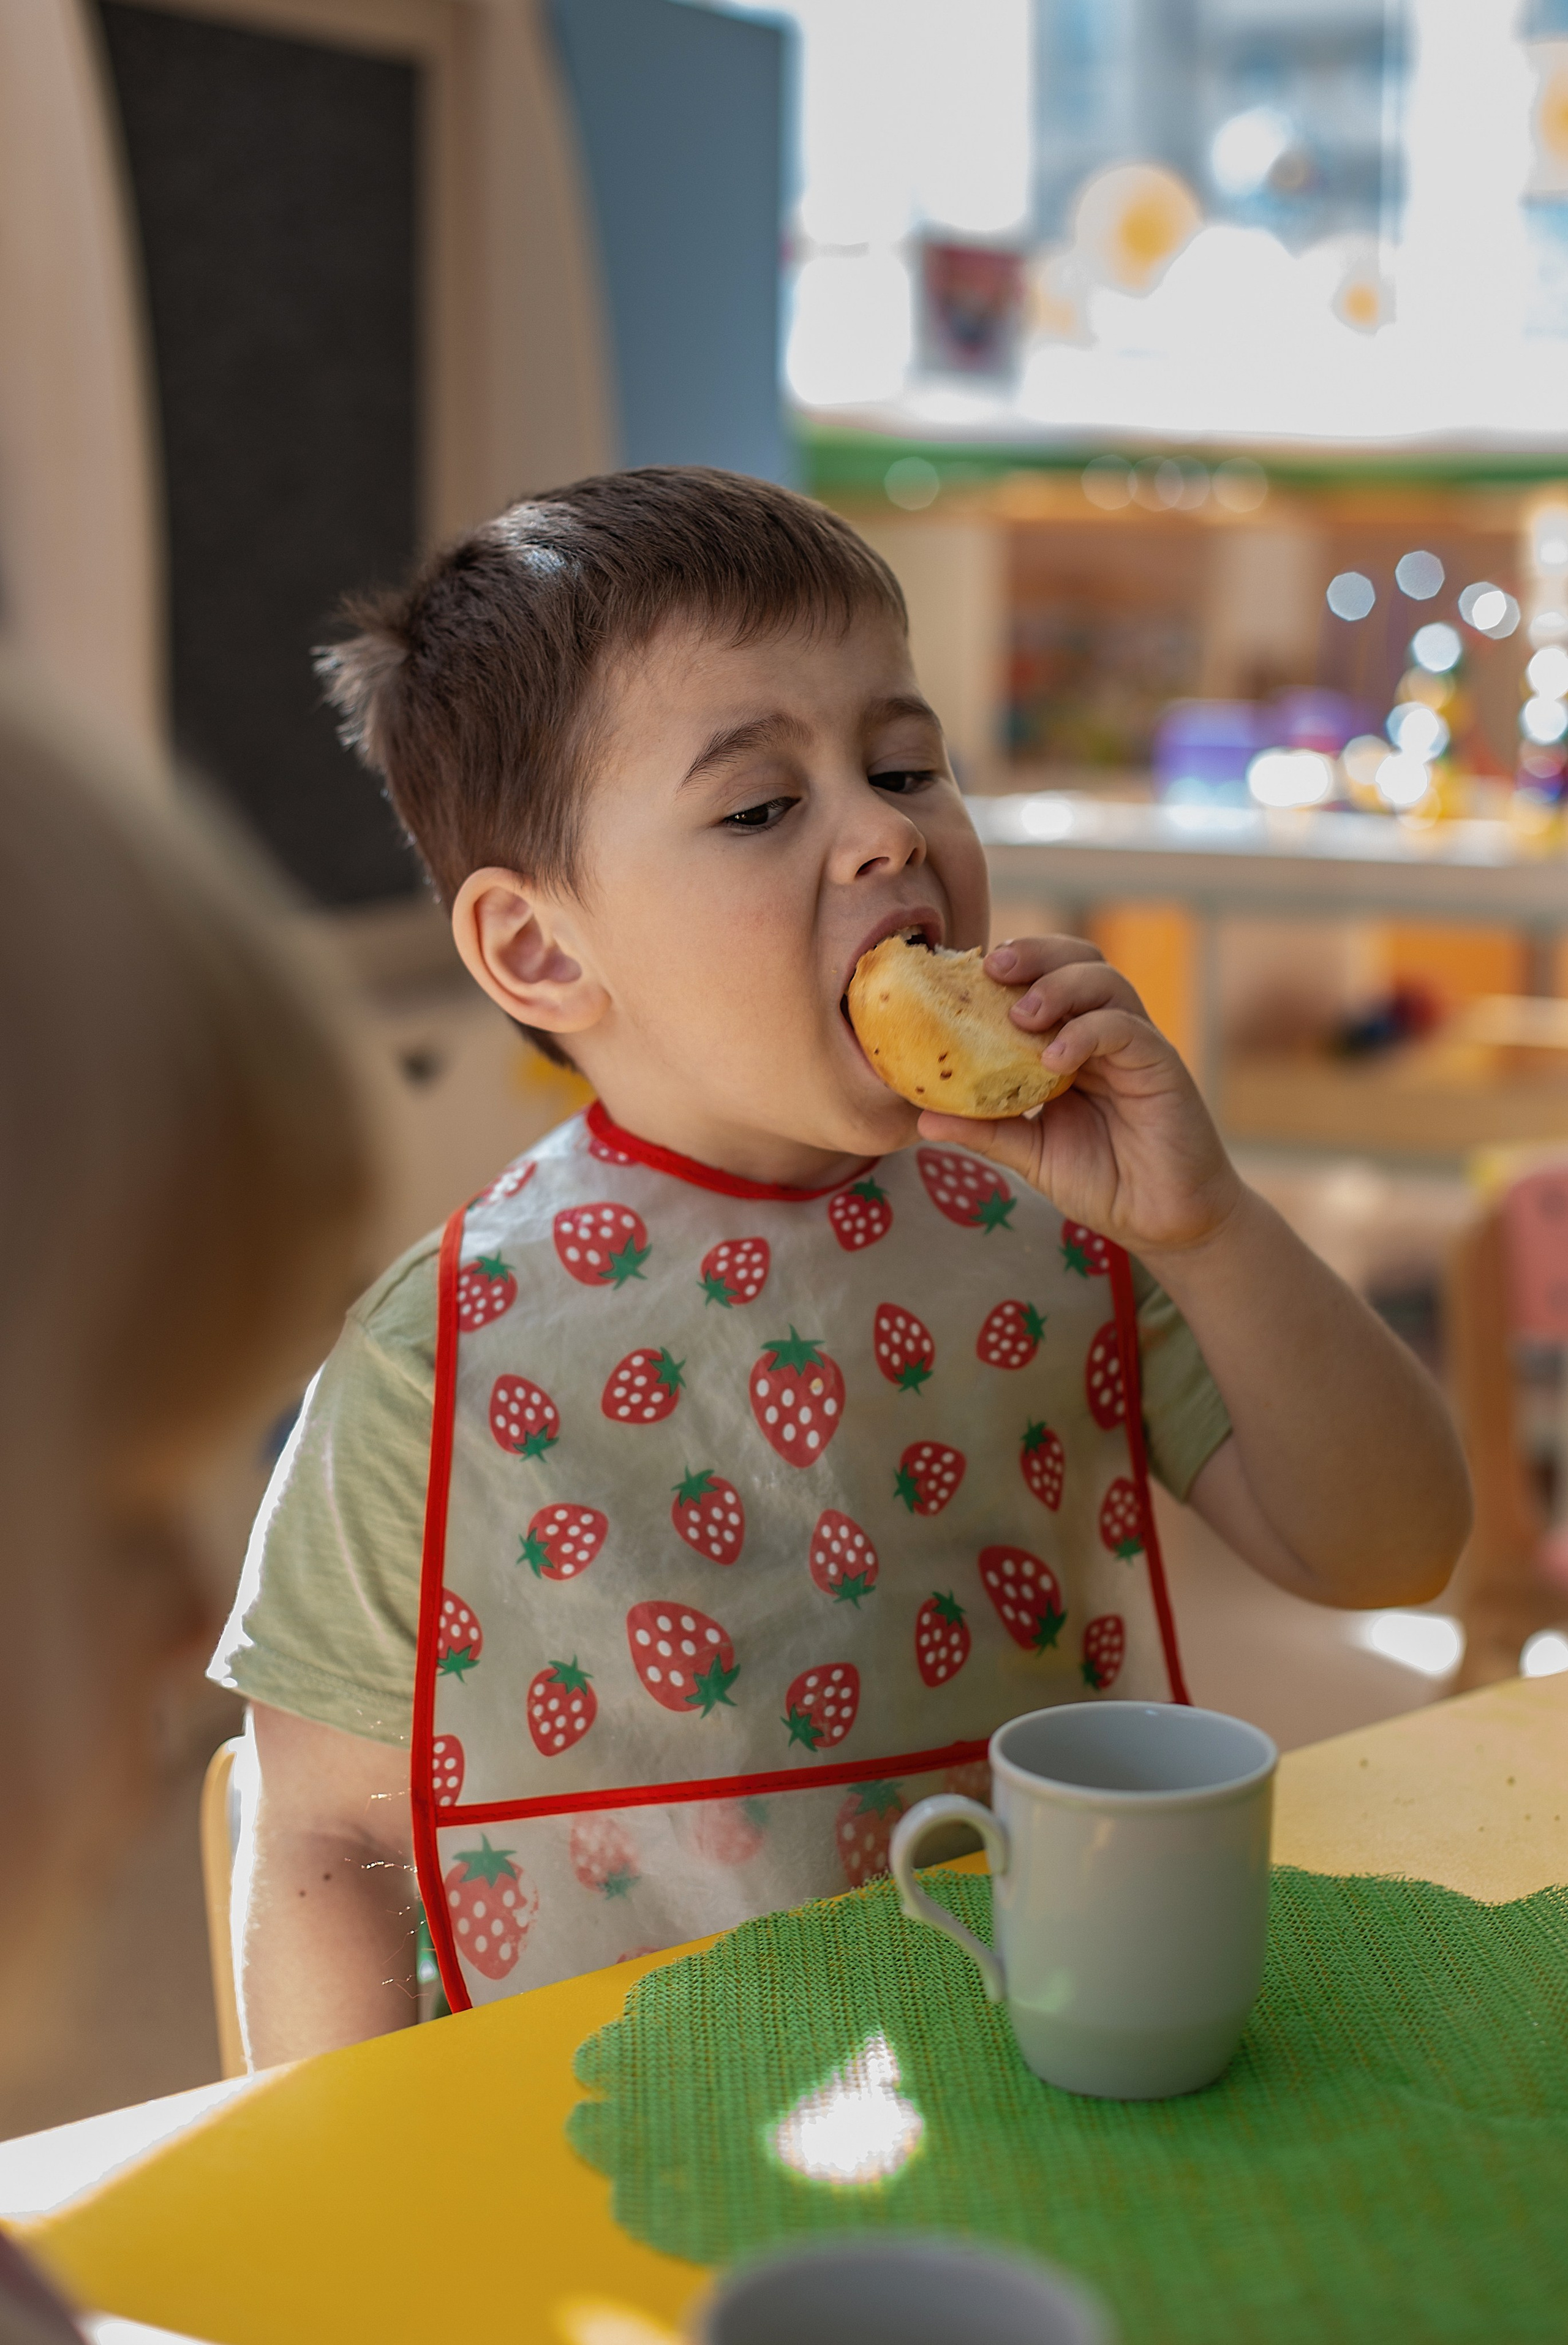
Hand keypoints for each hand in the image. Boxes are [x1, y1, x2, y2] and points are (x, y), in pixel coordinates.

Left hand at [916, 937, 1242, 1256]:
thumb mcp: (1031, 1152)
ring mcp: (1136, 1046)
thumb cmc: (1103, 1182)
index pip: (1045, 980)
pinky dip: (1088, 1032)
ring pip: (1106, 981)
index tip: (965, 971)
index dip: (1010, 966)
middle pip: (1078, 960)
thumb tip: (921, 1118)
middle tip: (991, 967)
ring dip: (1059, 985)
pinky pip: (1127, 1028)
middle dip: (1035, 954)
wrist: (1162, 1222)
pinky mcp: (1161, 1065)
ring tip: (1022, 1015)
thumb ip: (986, 1129)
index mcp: (1073, 1044)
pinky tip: (1056, 1059)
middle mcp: (1106, 1034)